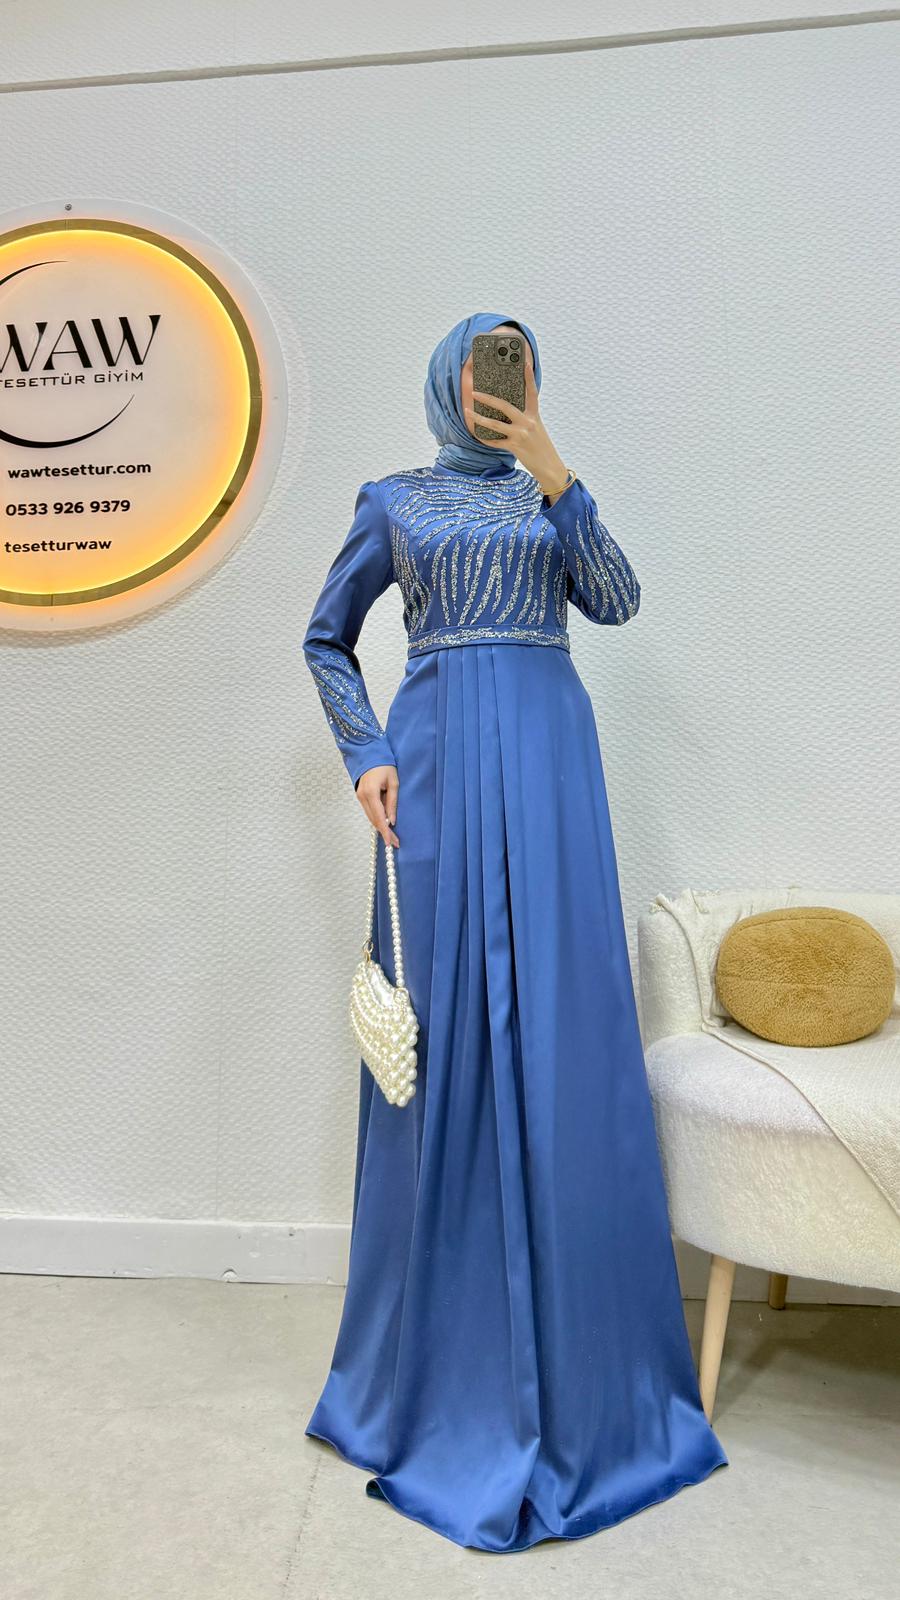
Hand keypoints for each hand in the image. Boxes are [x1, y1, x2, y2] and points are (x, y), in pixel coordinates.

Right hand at [356, 765, 399, 846]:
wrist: (370, 755)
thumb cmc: (385, 766)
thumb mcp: (393, 783)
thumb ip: (392, 802)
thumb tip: (392, 821)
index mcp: (371, 792)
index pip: (378, 816)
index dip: (385, 831)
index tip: (390, 842)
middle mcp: (362, 796)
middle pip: (373, 820)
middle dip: (384, 832)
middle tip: (396, 843)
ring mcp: (359, 796)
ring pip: (370, 817)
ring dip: (380, 827)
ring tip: (392, 837)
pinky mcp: (360, 796)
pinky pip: (369, 811)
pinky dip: (377, 819)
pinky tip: (385, 825)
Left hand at [464, 361, 568, 493]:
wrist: (550, 467)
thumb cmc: (541, 447)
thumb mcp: (536, 428)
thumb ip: (524, 418)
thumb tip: (504, 411)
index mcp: (534, 415)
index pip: (531, 392)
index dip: (528, 377)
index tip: (523, 362)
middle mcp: (528, 422)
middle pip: (504, 406)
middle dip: (487, 398)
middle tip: (474, 393)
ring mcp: (521, 434)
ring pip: (495, 424)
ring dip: (478, 419)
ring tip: (467, 412)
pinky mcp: (515, 447)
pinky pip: (495, 441)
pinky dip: (484, 438)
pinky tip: (476, 434)